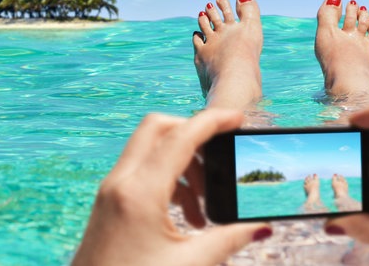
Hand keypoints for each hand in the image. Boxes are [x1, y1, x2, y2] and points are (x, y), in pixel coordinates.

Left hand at [72, 109, 271, 265]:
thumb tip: (260, 227)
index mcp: (139, 193)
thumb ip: (229, 240)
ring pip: (149, 149)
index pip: (180, 137)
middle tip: (219, 156)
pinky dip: (166, 178)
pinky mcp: (108, 202)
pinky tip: (185, 214)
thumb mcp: (189, 265)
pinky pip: (140, 170)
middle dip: (193, 133)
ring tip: (203, 204)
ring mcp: (110, 190)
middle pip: (158, 128)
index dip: (212, 122)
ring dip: (182, 163)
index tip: (236, 118)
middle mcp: (120, 182)